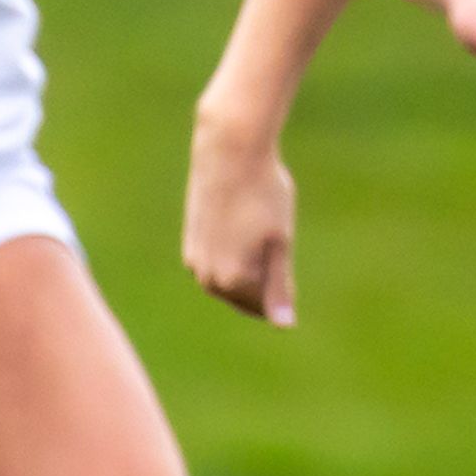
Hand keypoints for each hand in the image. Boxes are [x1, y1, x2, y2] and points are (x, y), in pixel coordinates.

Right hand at [184, 111, 300, 326]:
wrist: (228, 150)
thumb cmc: (263, 192)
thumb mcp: (280, 241)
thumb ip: (280, 286)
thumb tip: (285, 325)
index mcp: (232, 281)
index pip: (266, 306)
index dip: (283, 283)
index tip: (282, 246)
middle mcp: (207, 277)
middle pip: (246, 297)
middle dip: (264, 279)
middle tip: (270, 236)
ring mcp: (194, 261)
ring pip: (230, 280)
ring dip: (248, 266)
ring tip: (256, 228)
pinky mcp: (190, 243)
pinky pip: (218, 263)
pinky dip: (234, 253)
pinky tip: (242, 225)